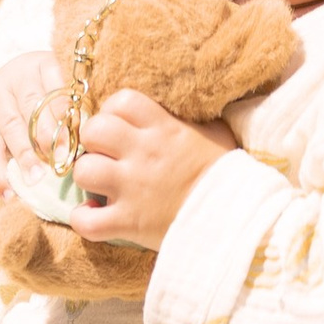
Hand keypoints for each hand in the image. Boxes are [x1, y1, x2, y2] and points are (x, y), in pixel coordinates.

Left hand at [0, 46, 68, 197]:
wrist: (44, 66)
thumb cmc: (31, 112)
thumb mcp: (15, 134)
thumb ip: (17, 160)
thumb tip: (15, 199)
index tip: (11, 196)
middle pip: (11, 125)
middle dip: (26, 154)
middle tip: (41, 177)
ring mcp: (20, 72)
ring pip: (35, 107)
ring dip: (50, 134)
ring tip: (62, 156)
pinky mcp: (45, 60)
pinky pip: (57, 89)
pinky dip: (67, 110)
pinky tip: (78, 127)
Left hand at [68, 89, 232, 248]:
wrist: (239, 219)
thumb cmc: (229, 175)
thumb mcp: (216, 134)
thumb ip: (190, 120)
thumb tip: (184, 107)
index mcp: (164, 129)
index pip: (120, 101)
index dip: (112, 111)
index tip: (120, 126)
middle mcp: (143, 154)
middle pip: (92, 130)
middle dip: (93, 141)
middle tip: (106, 155)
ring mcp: (133, 189)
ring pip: (83, 171)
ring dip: (87, 178)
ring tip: (101, 185)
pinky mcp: (128, 223)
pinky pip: (85, 220)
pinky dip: (83, 220)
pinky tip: (94, 216)